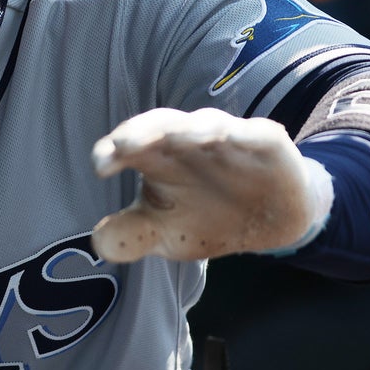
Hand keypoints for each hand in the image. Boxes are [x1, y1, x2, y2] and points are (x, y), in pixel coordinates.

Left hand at [89, 108, 332, 262]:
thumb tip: (98, 244)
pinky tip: (228, 137)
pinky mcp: (265, 145)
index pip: (129, 147)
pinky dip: (241, 134)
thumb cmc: (206, 218)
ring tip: (175, 136)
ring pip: (205, 125)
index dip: (112, 153)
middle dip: (143, 132)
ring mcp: (227, 140)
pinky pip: (254, 135)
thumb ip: (132, 236)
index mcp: (158, 159)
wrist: (270, 223)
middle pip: (161, 127)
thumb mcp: (166, 235)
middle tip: (123, 144)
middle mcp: (187, 142)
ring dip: (189, 129)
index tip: (101, 167)